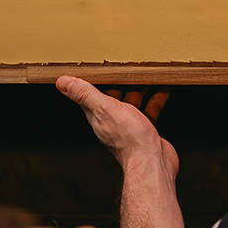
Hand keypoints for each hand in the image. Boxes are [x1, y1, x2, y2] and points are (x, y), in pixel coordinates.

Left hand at [56, 75, 178, 176]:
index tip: (100, 67)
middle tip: (130, 65)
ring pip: (134, 101)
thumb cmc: (130, 140)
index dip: (95, 81)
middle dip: (122, 81)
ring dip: (142, 87)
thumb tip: (62, 83)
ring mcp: (130, 125)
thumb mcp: (105, 109)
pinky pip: (151, 108)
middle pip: (115, 95)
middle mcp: (112, 121)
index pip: (90, 95)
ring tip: (150, 73)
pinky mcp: (147, 128)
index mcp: (98, 116)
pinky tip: (165, 88)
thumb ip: (85, 95)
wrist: (153, 162)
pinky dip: (158, 96)